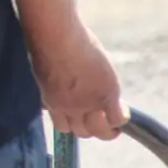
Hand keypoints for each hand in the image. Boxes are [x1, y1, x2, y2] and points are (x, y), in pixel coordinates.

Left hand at [30, 21, 128, 140]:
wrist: (56, 35)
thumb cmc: (46, 41)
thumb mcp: (45, 69)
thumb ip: (54, 81)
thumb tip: (60, 78)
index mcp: (52, 101)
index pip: (63, 126)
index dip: (73, 122)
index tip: (80, 115)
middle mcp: (69, 108)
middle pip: (82, 132)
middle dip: (91, 127)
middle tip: (101, 117)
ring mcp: (89, 103)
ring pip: (101, 131)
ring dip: (108, 127)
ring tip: (113, 117)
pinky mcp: (106, 95)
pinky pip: (118, 118)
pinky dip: (122, 117)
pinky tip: (122, 107)